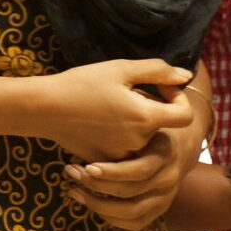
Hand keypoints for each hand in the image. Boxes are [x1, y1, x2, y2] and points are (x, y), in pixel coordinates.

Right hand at [29, 59, 196, 161]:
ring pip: (143, 139)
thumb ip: (158, 71)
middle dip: (150, 109)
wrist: (44, 108)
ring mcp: (123, 156)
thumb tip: (186, 76)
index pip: (185, 115)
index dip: (178, 99)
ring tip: (110, 108)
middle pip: (161, 126)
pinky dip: (119, 136)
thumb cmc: (81, 84)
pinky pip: (125, 150)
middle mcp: (139, 142)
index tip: (159, 89)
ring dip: (135, 124)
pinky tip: (98, 121)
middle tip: (125, 94)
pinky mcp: (107, 162)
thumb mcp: (120, 68)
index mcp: (146, 118)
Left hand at [67, 123, 189, 230]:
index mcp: (164, 153)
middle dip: (96, 185)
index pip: (138, 170)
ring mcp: (166, 196)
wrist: (178, 144)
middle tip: (72, 173)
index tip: (85, 167)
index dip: (110, 173)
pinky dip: (111, 219)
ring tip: (74, 191)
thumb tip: (92, 123)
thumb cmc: (149, 127)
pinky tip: (90, 204)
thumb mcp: (143, 118)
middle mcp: (168, 178)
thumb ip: (125, 124)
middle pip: (130, 192)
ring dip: (98, 205)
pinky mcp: (161, 209)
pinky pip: (136, 223)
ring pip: (131, 212)